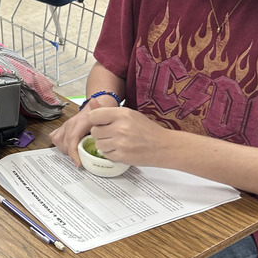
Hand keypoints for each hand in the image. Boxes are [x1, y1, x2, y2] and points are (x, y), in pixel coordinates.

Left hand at [49, 106, 166, 167]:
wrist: (164, 146)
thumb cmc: (147, 130)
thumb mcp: (130, 114)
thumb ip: (108, 110)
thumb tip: (92, 102)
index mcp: (122, 114)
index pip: (94, 115)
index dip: (96, 120)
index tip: (101, 123)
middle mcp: (121, 127)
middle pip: (94, 131)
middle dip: (101, 133)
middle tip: (112, 134)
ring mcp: (121, 143)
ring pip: (99, 144)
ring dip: (105, 145)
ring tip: (118, 142)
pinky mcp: (122, 156)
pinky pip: (106, 155)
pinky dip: (111, 153)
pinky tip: (121, 149)